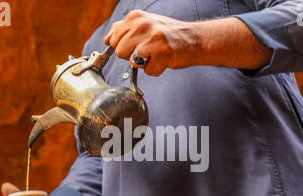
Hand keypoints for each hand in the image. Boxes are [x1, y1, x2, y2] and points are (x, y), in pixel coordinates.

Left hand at [104, 11, 271, 73]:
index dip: (123, 48)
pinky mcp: (162, 50)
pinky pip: (148, 70)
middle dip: (132, 57)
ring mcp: (152, 36)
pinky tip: (164, 60)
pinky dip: (156, 70)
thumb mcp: (144, 25)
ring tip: (156, 55)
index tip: (137, 46)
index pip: (112, 39)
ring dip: (144, 64)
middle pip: (119, 52)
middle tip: (149, 51)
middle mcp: (141, 24)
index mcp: (135, 17)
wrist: (195, 40)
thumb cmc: (169, 35)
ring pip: (132, 61)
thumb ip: (124, 30)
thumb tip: (107, 38)